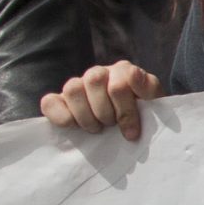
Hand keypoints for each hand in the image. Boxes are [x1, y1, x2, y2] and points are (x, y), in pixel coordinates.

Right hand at [41, 61, 164, 140]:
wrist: (129, 129)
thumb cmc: (143, 117)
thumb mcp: (154, 105)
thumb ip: (149, 88)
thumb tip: (134, 74)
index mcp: (124, 71)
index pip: (120, 83)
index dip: (125, 111)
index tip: (131, 132)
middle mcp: (100, 73)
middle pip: (95, 80)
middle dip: (106, 112)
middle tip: (112, 127)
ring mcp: (78, 85)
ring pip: (73, 88)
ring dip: (86, 115)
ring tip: (97, 129)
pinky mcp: (59, 100)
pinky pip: (49, 102)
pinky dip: (61, 116)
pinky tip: (74, 127)